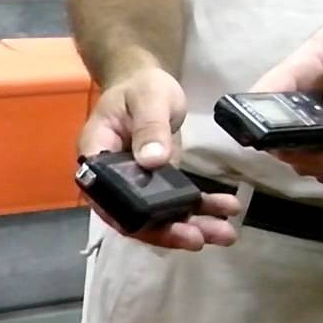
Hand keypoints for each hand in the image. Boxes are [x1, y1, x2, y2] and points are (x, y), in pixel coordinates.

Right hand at [80, 67, 240, 250]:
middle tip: (198, 239)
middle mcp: (110, 178)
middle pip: (132, 216)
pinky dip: (200, 210)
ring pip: (156, 216)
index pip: (106, 197)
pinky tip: (226, 209)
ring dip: (189, 227)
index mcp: (96, 156)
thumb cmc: (139, 87)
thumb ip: (150, 128)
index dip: (129, 219)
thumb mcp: (148, 99)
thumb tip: (152, 161)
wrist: (146, 82)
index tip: (160, 229)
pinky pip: (174, 204)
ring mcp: (134, 184)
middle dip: (167, 232)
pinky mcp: (155, 183)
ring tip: (224, 234)